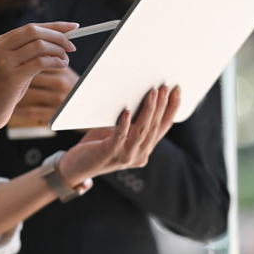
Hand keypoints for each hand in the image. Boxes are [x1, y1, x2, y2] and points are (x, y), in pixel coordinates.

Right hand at [0, 22, 77, 132]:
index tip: (73, 26)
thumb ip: (27, 53)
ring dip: (58, 50)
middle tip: (72, 46)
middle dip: (58, 36)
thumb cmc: (3, 90)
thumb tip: (57, 40)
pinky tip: (62, 65)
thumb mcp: (12, 66)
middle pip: (34, 31)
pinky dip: (55, 61)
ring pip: (39, 45)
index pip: (30, 28)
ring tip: (66, 59)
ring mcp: (3, 62)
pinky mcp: (11, 78)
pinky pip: (40, 62)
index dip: (54, 26)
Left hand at [58, 85, 180, 185]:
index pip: (163, 127)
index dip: (172, 108)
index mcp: (144, 148)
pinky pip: (120, 137)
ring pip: (142, 131)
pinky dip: (124, 123)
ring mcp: (126, 156)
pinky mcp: (109, 154)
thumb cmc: (97, 145)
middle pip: (154, 126)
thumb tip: (141, 95)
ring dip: (148, 110)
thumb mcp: (119, 131)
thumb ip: (132, 121)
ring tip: (151, 93)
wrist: (76, 167)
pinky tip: (126, 111)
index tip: (177, 91)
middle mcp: (139, 155)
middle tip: (164, 86)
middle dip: (162, 105)